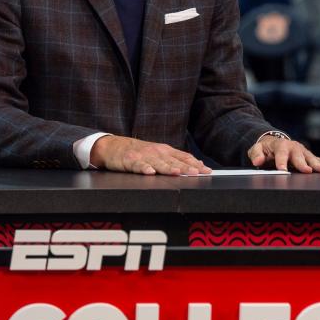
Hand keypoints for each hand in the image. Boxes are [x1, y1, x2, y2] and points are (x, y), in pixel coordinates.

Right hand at [90, 135, 210, 175]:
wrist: (114, 146)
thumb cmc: (139, 151)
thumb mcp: (158, 152)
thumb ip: (175, 159)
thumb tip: (196, 164)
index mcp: (165, 150)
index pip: (183, 157)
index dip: (195, 163)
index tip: (206, 170)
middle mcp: (157, 152)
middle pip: (174, 161)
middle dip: (186, 167)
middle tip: (197, 172)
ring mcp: (144, 156)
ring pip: (158, 163)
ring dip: (168, 168)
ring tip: (177, 172)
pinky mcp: (131, 161)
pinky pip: (139, 166)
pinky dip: (144, 168)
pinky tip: (150, 172)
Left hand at [247, 135, 319, 173]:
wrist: (274, 142)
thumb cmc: (265, 149)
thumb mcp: (256, 149)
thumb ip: (256, 154)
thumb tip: (257, 161)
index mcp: (280, 145)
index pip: (281, 154)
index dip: (282, 162)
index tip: (283, 170)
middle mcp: (294, 147)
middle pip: (299, 156)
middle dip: (303, 164)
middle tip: (308, 171)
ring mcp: (302, 151)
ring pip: (311, 158)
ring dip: (318, 164)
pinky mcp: (308, 156)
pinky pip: (318, 160)